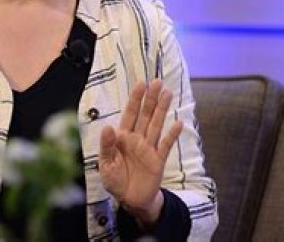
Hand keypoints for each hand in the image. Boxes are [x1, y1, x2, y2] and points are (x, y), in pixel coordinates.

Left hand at [99, 79, 182, 225]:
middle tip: (157, 82)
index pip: (130, 114)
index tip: (141, 84)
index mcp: (122, 137)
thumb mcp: (105, 164)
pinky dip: (172, 135)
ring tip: (168, 93)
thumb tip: (108, 126)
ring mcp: (149, 148)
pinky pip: (166, 145)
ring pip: (156, 125)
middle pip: (145, 115)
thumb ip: (106, 146)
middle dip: (151, 98)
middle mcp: (137, 139)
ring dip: (162, 110)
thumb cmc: (115, 180)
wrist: (130, 200)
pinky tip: (179, 123)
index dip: (135, 99)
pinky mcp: (158, 160)